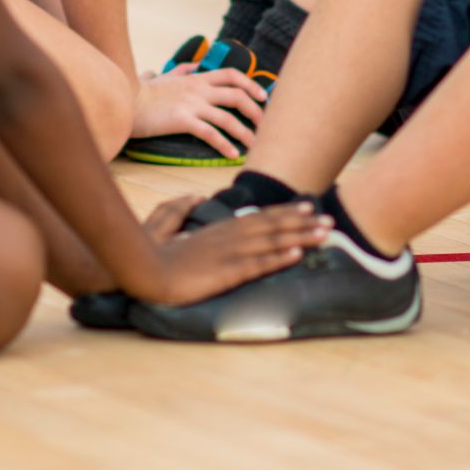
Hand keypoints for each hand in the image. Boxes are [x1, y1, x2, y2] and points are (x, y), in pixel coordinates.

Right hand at [128, 199, 331, 305]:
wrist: (140, 270)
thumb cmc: (148, 249)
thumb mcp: (163, 222)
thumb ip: (180, 207)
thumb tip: (195, 196)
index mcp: (218, 229)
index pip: (258, 217)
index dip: (284, 212)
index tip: (307, 206)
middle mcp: (228, 237)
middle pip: (272, 226)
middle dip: (303, 222)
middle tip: (330, 218)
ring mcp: (228, 254)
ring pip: (272, 242)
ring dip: (302, 236)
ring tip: (326, 233)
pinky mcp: (225, 273)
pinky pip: (257, 264)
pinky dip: (280, 258)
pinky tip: (299, 254)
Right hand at [132, 62, 265, 157]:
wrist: (125, 101)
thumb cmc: (145, 92)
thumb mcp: (167, 76)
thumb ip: (184, 70)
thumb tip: (195, 64)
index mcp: (197, 78)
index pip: (232, 75)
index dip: (251, 84)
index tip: (263, 96)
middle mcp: (198, 89)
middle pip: (237, 96)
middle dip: (256, 111)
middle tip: (265, 125)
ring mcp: (191, 104)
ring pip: (227, 118)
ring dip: (245, 133)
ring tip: (255, 146)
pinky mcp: (182, 120)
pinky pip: (209, 133)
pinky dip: (224, 144)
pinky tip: (233, 154)